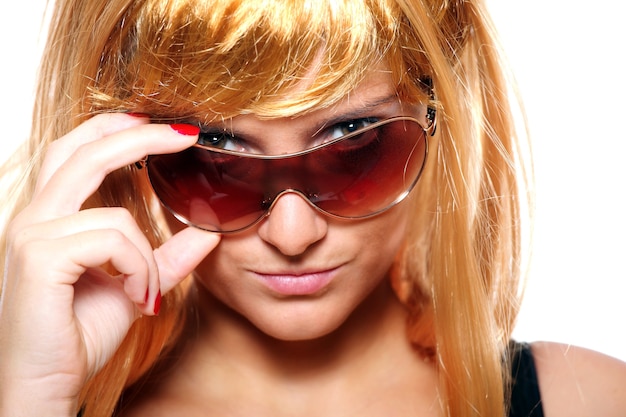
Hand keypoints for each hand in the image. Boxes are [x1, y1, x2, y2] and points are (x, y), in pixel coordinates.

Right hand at [0, 113, 220, 415]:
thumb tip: (206, 232)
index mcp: (49, 218)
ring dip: (146, 254)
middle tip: (184, 134)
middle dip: (137, 137)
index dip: (113, 130)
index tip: (157, 125)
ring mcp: (31, 235)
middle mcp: (33, 218)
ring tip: (143, 291)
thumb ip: (165, 259)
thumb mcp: (133, 288)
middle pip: (84, 152)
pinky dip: (138, 266)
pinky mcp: (39, 257)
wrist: (45, 386)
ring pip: (115, 215)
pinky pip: (112, 239)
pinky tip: (135, 297)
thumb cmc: (78, 336)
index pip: (74, 152)